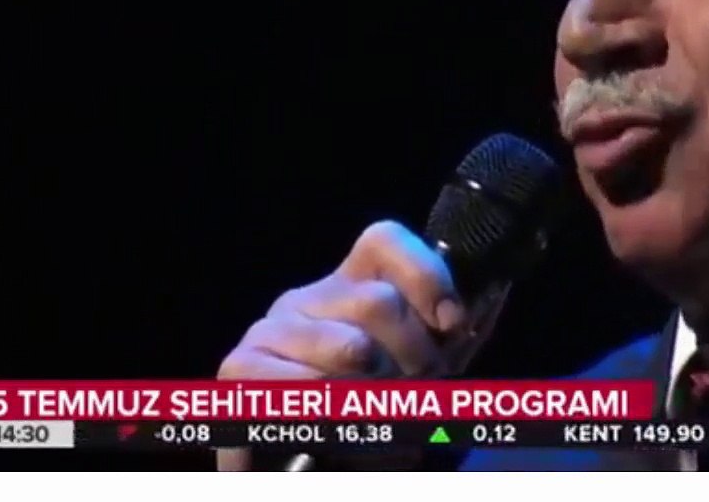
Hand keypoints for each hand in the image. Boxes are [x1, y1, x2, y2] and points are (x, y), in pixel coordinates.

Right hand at [215, 220, 465, 470]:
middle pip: (379, 302)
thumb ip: (450, 330)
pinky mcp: (240, 368)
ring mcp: (270, 330)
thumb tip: (469, 305)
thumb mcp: (427, 366)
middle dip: (415, 357)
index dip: (426, 276)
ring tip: (382, 415)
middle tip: (418, 389)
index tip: (452, 324)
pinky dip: (334, 410)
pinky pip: (301, 383)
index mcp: (351, 285)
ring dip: (381, 394)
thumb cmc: (380, 413)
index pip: (384, 242)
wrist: (324, 467)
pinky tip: (338, 423)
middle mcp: (309, 298)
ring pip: (351, 346)